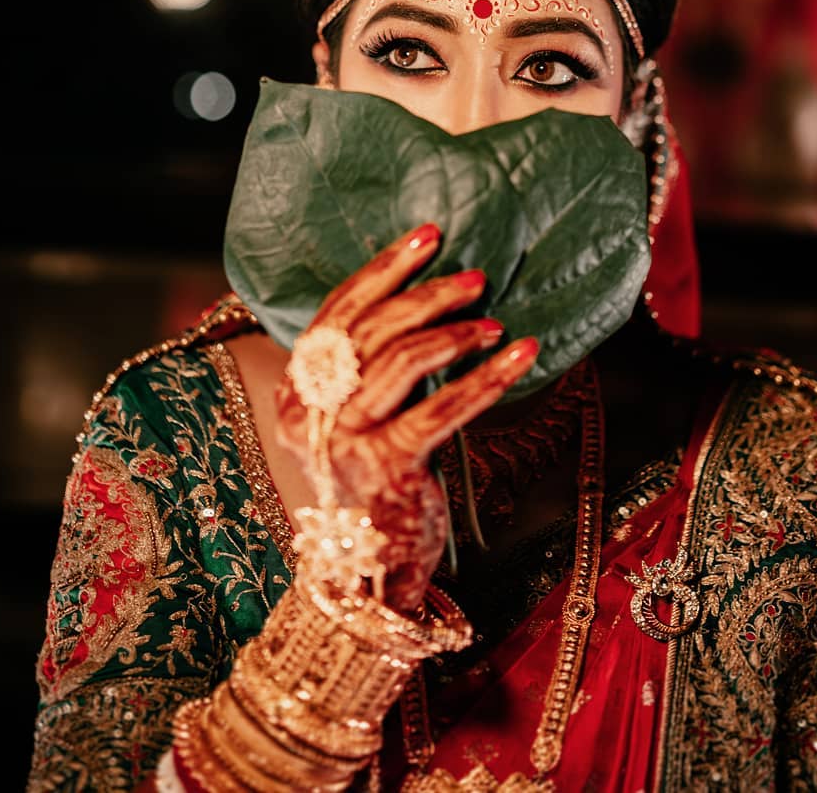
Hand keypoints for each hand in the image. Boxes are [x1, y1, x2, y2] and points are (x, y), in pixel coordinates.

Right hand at [274, 222, 536, 610]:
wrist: (366, 580)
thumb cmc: (368, 491)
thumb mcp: (349, 426)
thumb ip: (362, 373)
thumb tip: (421, 303)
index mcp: (296, 392)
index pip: (336, 311)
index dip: (382, 268)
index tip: (427, 237)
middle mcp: (310, 413)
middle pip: (369, 329)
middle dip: (427, 294)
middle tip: (475, 278)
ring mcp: (344, 442)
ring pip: (401, 360)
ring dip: (456, 334)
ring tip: (495, 324)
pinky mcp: (387, 468)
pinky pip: (442, 407)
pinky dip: (487, 377)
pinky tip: (521, 356)